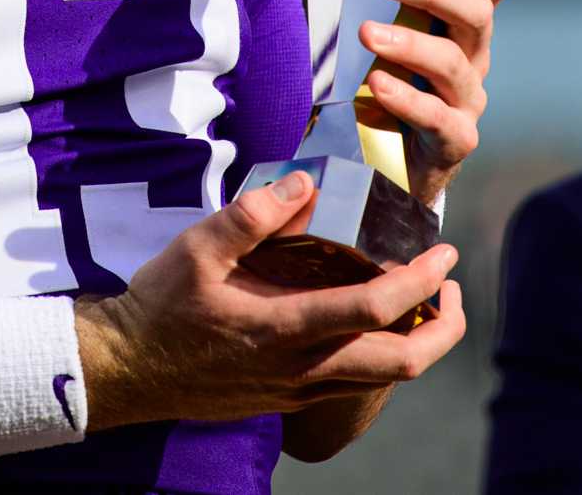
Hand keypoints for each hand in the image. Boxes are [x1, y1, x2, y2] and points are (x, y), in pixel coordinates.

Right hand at [78, 171, 466, 428]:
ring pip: (385, 380)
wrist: (129, 370)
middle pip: (404, 365)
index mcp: (285, 328)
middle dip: (446, 328)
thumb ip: (252, 215)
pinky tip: (373, 320)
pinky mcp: (291, 398)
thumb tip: (304, 182)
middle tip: (452, 286)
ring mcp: (299, 390)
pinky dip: (384, 354)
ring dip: (420, 343)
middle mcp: (303, 369)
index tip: (444, 252)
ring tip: (426, 302)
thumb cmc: (160, 306)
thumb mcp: (196, 248)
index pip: (376, 311)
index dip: (422, 282)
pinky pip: (357, 382)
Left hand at [359, 0, 515, 209]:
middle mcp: (473, 57)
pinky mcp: (454, 140)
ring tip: (367, 34)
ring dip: (410, 44)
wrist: (383, 161)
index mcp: (458, 23)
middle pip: (476, 14)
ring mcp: (466, 100)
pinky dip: (408, 99)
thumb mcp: (363, 25)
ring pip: (453, 64)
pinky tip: (377, 85)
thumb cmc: (373, 77)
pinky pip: (439, 118)